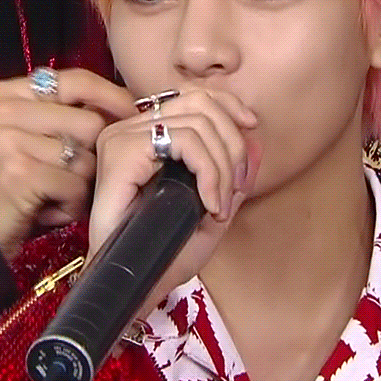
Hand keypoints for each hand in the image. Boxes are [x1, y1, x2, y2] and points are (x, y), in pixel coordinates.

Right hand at [0, 69, 136, 258]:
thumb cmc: (3, 187)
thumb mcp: (22, 137)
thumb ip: (60, 116)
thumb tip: (122, 108)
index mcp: (8, 93)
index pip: (77, 80)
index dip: (112, 96)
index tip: (134, 113)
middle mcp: (6, 109)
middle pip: (90, 122)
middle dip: (93, 156)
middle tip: (72, 177)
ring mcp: (10, 139)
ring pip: (86, 157)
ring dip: (81, 185)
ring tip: (54, 196)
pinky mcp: (19, 172)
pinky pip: (75, 186)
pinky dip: (71, 206)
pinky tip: (47, 212)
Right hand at [86, 87, 259, 317]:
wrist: (132, 284)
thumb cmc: (165, 251)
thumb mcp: (208, 208)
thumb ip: (231, 176)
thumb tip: (257, 141)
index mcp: (147, 134)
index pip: (194, 96)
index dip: (228, 105)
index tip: (252, 127)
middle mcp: (132, 128)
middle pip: (200, 103)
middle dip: (232, 144)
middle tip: (234, 190)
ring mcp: (124, 137)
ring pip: (197, 123)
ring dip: (223, 167)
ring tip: (220, 204)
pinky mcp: (123, 151)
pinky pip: (185, 141)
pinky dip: (210, 172)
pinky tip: (211, 204)